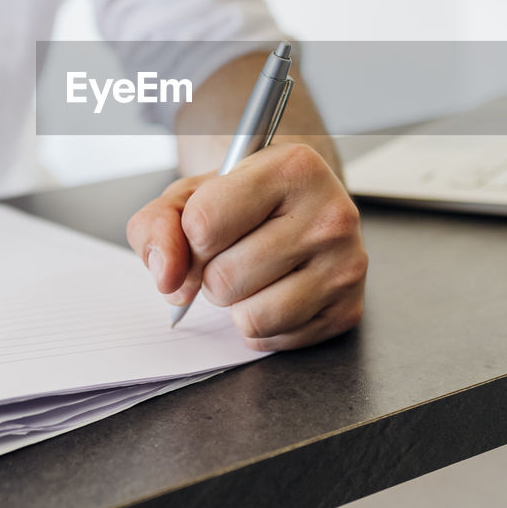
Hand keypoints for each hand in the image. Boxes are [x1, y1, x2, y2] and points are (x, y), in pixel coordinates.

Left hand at [126, 143, 366, 350]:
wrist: (296, 208)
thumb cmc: (241, 201)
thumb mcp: (190, 195)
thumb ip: (157, 225)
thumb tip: (167, 278)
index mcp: (292, 167)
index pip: (203, 226)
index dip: (189, 238)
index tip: (204, 229)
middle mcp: (330, 214)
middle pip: (223, 279)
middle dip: (211, 274)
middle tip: (233, 251)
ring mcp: (345, 265)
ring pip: (250, 317)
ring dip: (235, 304)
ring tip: (253, 273)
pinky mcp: (348, 309)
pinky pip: (273, 340)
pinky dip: (259, 326)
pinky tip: (274, 292)